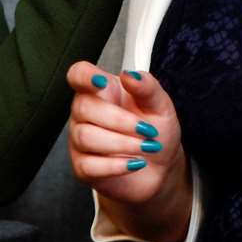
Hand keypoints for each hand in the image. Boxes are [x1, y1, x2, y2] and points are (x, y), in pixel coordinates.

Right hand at [66, 62, 190, 241]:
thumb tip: (130, 75)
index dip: (84, 76)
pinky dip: (116, 165)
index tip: (101, 82)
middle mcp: (86, 113)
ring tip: (145, 147)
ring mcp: (81, 140)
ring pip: (86, 137)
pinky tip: (133, 163)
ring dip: (122, 144)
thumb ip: (147, 87)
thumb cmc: (156, 132)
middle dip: (120, 121)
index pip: (79, 75)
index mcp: (103, 91)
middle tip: (147, 130)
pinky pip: (89, 165)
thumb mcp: (160, 105)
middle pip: (83, 108)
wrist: (162, 167)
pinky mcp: (83, 167)